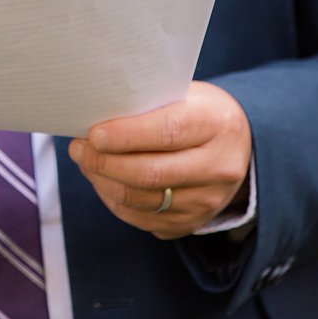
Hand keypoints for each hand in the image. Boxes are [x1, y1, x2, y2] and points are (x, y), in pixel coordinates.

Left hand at [67, 81, 251, 239]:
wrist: (238, 147)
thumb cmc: (199, 113)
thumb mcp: (185, 95)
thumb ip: (148, 104)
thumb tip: (94, 115)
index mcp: (217, 124)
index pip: (167, 132)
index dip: (125, 136)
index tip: (92, 134)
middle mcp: (219, 167)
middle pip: (150, 173)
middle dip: (104, 162)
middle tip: (78, 149)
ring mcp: (207, 201)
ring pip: (141, 200)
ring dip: (103, 182)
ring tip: (85, 162)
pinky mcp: (192, 223)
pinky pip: (142, 219)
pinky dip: (114, 201)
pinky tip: (102, 181)